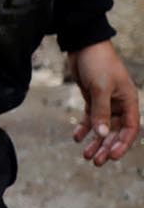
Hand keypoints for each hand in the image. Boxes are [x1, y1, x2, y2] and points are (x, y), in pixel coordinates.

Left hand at [67, 40, 138, 165]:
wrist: (84, 45)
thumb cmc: (98, 64)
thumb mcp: (100, 88)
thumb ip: (101, 112)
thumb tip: (101, 135)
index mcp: (129, 101)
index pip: (130, 128)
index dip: (123, 144)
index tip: (112, 157)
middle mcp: (120, 104)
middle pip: (115, 131)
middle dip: (106, 147)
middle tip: (95, 161)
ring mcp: (106, 102)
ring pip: (102, 127)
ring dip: (95, 141)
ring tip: (85, 155)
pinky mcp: (92, 98)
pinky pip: (91, 118)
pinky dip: (85, 128)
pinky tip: (77, 137)